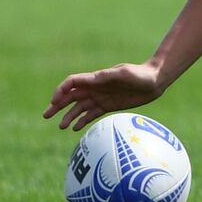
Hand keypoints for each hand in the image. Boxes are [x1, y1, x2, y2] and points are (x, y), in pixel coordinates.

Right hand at [44, 62, 163, 130]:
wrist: (154, 81)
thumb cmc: (139, 74)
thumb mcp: (123, 73)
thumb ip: (107, 77)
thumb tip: (91, 79)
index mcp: (95, 79)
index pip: (71, 83)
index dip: (61, 91)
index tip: (55, 101)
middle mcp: (95, 88)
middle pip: (70, 97)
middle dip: (57, 105)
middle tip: (46, 115)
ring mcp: (101, 97)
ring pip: (79, 108)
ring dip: (68, 116)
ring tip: (60, 126)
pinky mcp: (108, 106)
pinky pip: (91, 114)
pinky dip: (82, 121)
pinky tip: (74, 128)